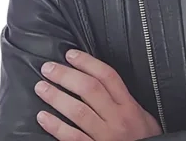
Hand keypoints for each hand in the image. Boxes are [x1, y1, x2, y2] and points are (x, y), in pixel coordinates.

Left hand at [34, 50, 161, 140]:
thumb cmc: (144, 140)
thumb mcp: (142, 115)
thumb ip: (124, 99)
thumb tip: (100, 79)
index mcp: (129, 106)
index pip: (107, 76)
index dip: (87, 62)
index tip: (70, 54)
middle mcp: (117, 119)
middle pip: (89, 89)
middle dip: (66, 76)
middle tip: (48, 68)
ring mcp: (105, 136)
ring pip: (78, 111)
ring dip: (56, 97)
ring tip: (41, 87)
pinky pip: (72, 137)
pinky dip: (55, 126)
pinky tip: (43, 117)